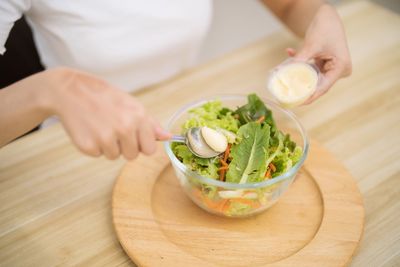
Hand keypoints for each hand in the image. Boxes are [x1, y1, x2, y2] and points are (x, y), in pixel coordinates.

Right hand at [45, 67, 170, 159]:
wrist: (70, 91)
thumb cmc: (103, 96)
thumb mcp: (130, 103)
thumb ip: (150, 123)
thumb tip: (168, 137)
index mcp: (138, 117)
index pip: (150, 149)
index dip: (141, 144)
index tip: (133, 135)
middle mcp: (124, 128)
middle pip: (132, 156)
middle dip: (125, 146)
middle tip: (113, 128)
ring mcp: (106, 138)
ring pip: (115, 157)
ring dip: (108, 146)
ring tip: (100, 126)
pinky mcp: (88, 146)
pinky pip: (98, 155)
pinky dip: (93, 146)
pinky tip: (89, 129)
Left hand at [286, 4, 351, 103]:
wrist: (327, 15)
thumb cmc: (325, 27)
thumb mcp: (312, 45)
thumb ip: (300, 59)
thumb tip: (284, 72)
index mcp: (341, 68)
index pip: (323, 88)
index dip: (309, 97)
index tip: (296, 103)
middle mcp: (338, 70)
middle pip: (317, 85)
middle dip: (301, 87)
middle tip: (286, 94)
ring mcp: (331, 67)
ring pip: (311, 77)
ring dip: (298, 75)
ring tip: (283, 76)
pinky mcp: (324, 64)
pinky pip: (310, 69)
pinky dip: (299, 64)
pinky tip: (289, 52)